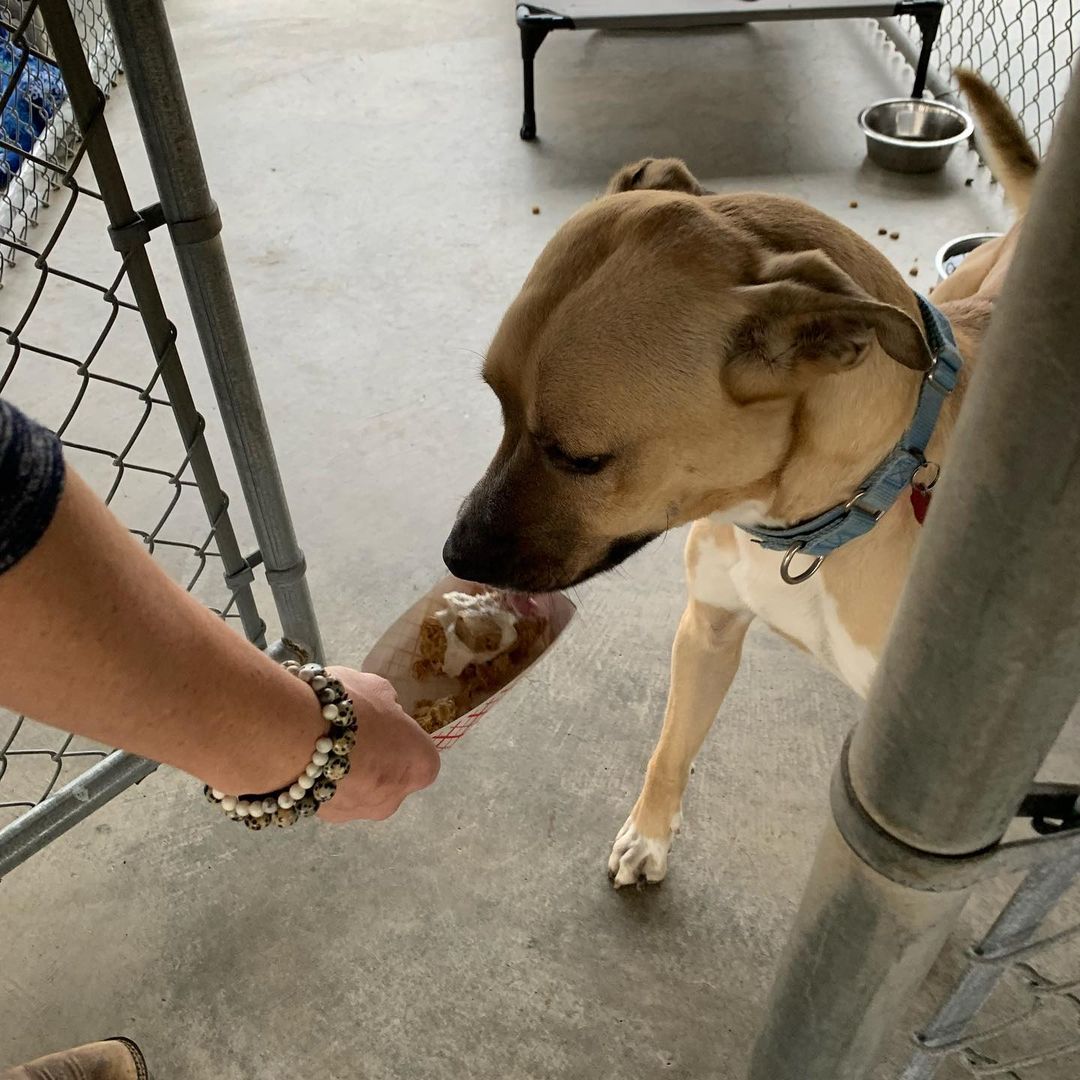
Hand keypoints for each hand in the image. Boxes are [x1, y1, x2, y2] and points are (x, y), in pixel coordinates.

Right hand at [318, 667, 440, 821]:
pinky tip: (306, 757)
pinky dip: (323, 780)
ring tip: (322, 742)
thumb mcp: (377, 688)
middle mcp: (395, 798)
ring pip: (360, 790)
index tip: (383, 723)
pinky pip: (332, 795)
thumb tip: (386, 708)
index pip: (421, 756)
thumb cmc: (350, 708)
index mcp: (421, 765)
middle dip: (376, 759)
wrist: (295, 736)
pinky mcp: (327, 817)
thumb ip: (387, 703)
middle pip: (391, 777)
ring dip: (348, 772)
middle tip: (352, 732)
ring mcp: (361, 812)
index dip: (402, 738)